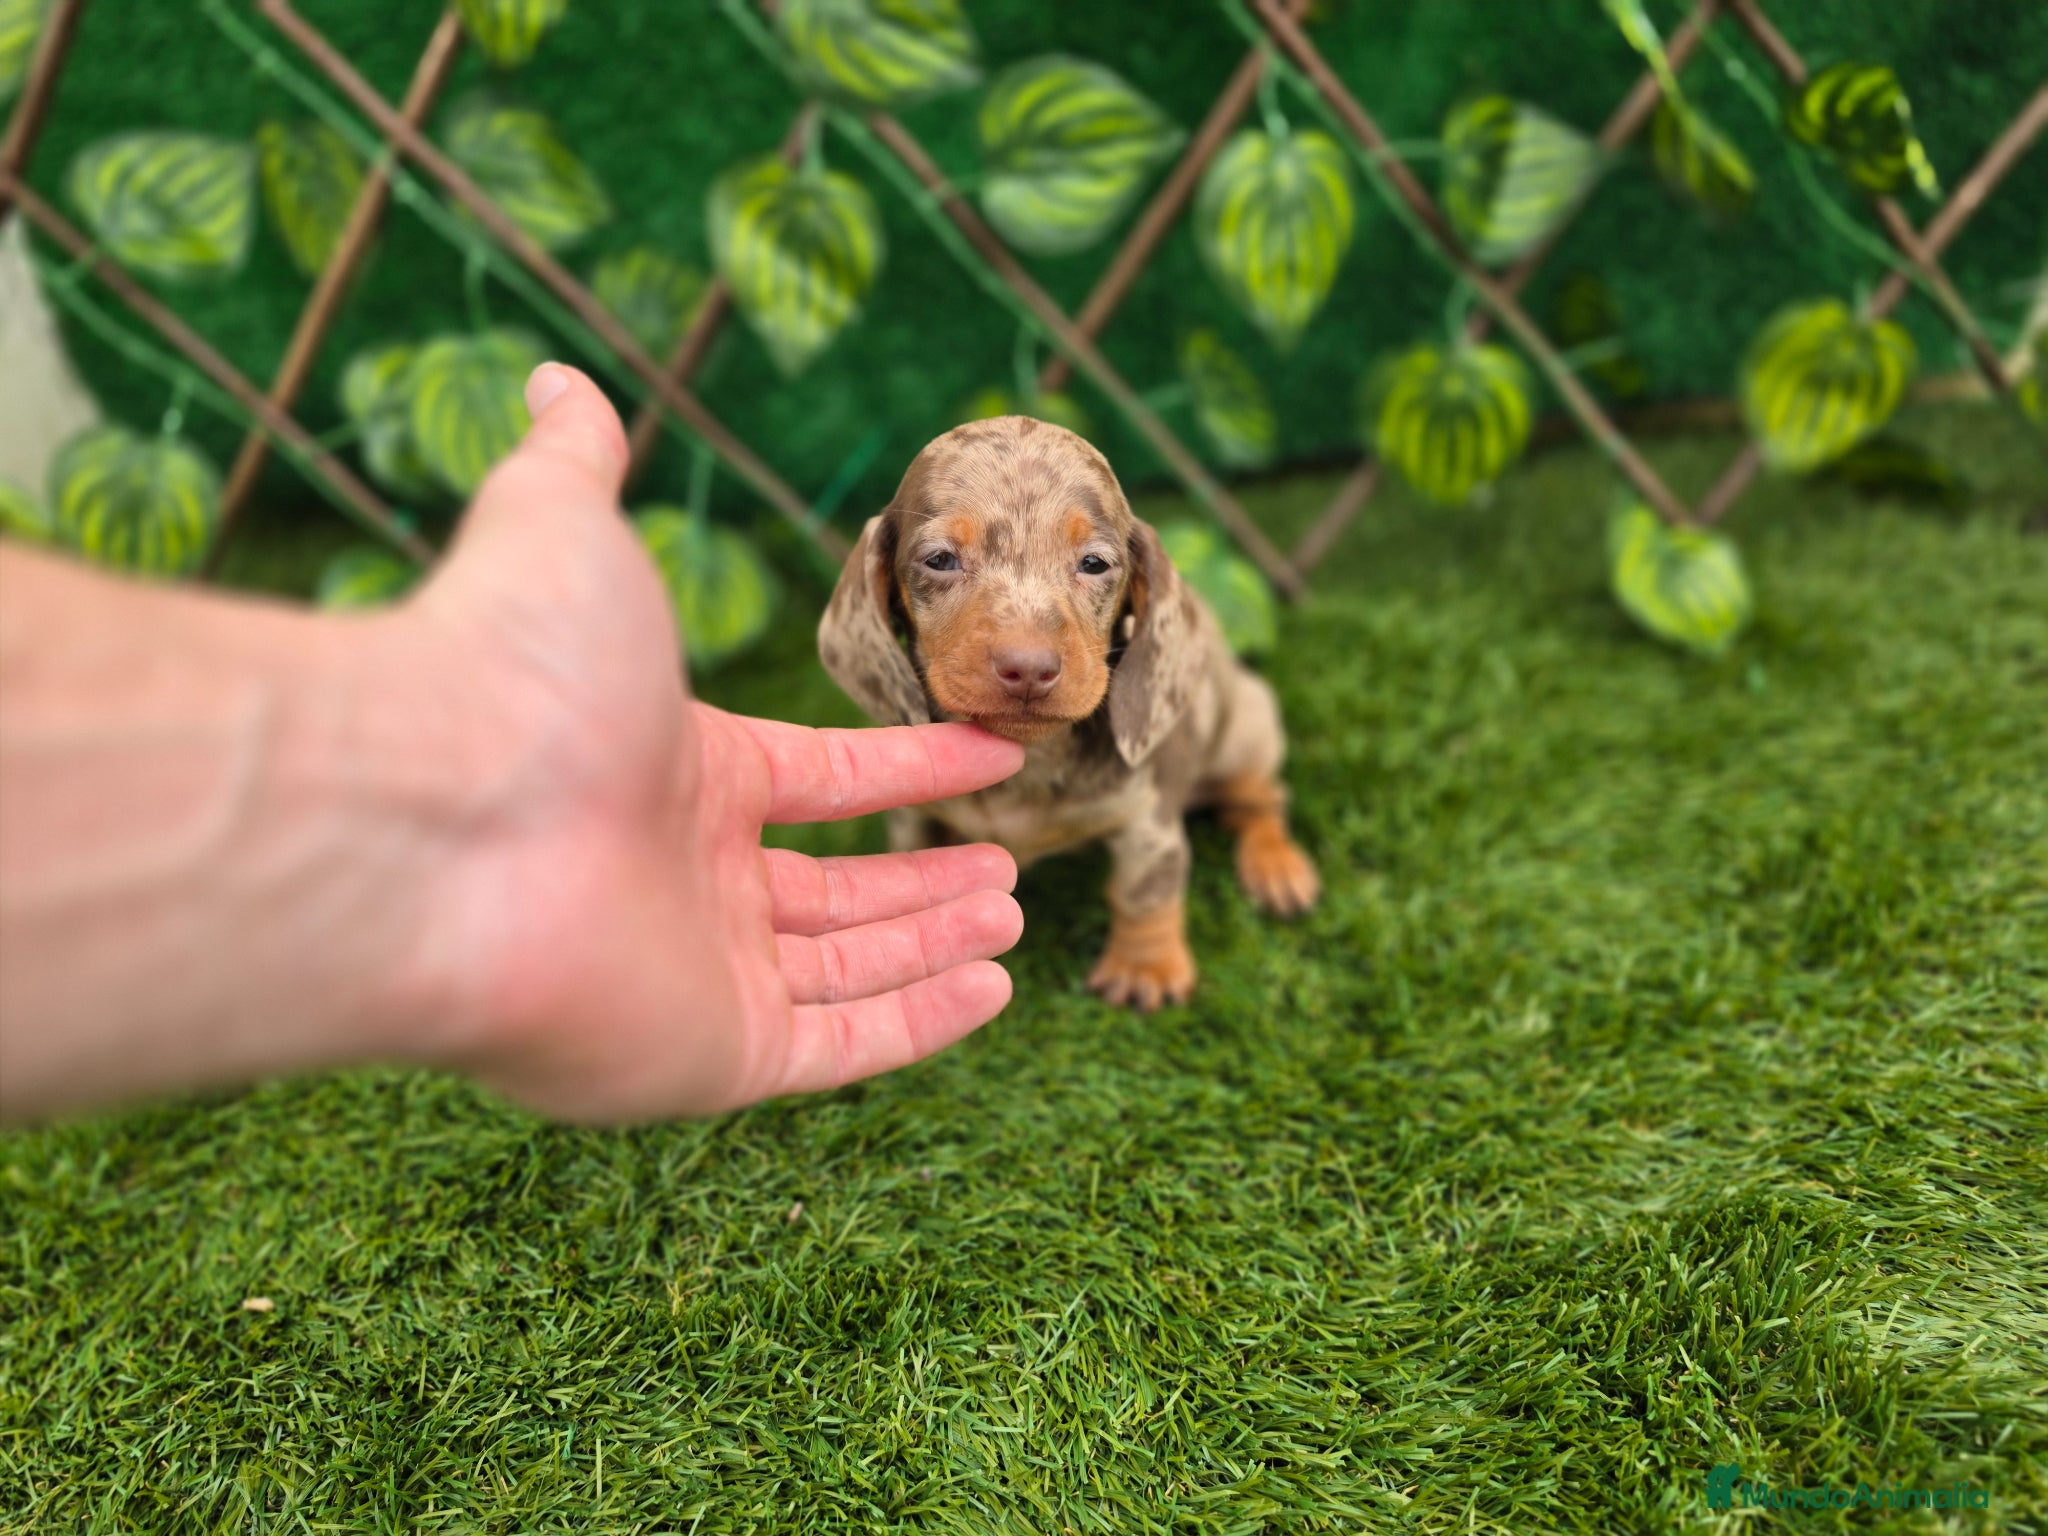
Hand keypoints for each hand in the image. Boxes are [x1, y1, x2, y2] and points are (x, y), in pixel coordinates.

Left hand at [396, 366, 1026, 1120]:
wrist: (433, 815)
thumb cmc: (507, 673)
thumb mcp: (560, 527)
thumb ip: (581, 462)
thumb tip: (557, 377)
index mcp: (673, 776)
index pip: (818, 782)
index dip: (909, 769)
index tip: (990, 755)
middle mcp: (681, 882)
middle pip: (831, 892)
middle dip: (925, 880)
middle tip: (1007, 872)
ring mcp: (692, 977)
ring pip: (844, 971)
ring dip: (935, 944)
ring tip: (1015, 917)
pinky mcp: (707, 1056)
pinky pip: (838, 1049)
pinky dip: (919, 1023)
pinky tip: (992, 989)